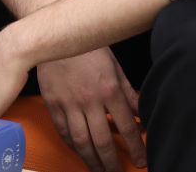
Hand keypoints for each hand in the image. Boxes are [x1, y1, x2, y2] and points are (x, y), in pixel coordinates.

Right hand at [37, 48, 144, 171]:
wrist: (53, 36)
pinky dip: (72, 145)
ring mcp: (69, 104)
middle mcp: (90, 100)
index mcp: (109, 90)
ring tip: (99, 170)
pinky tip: (79, 151)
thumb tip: (141, 112)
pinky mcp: (53, 104)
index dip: (135, 147)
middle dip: (112, 162)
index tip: (141, 160)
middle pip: (103, 141)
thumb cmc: (86, 47)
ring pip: (82, 141)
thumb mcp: (114, 66)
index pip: (127, 127)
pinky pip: (63, 131)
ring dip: (92, 160)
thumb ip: (128, 92)